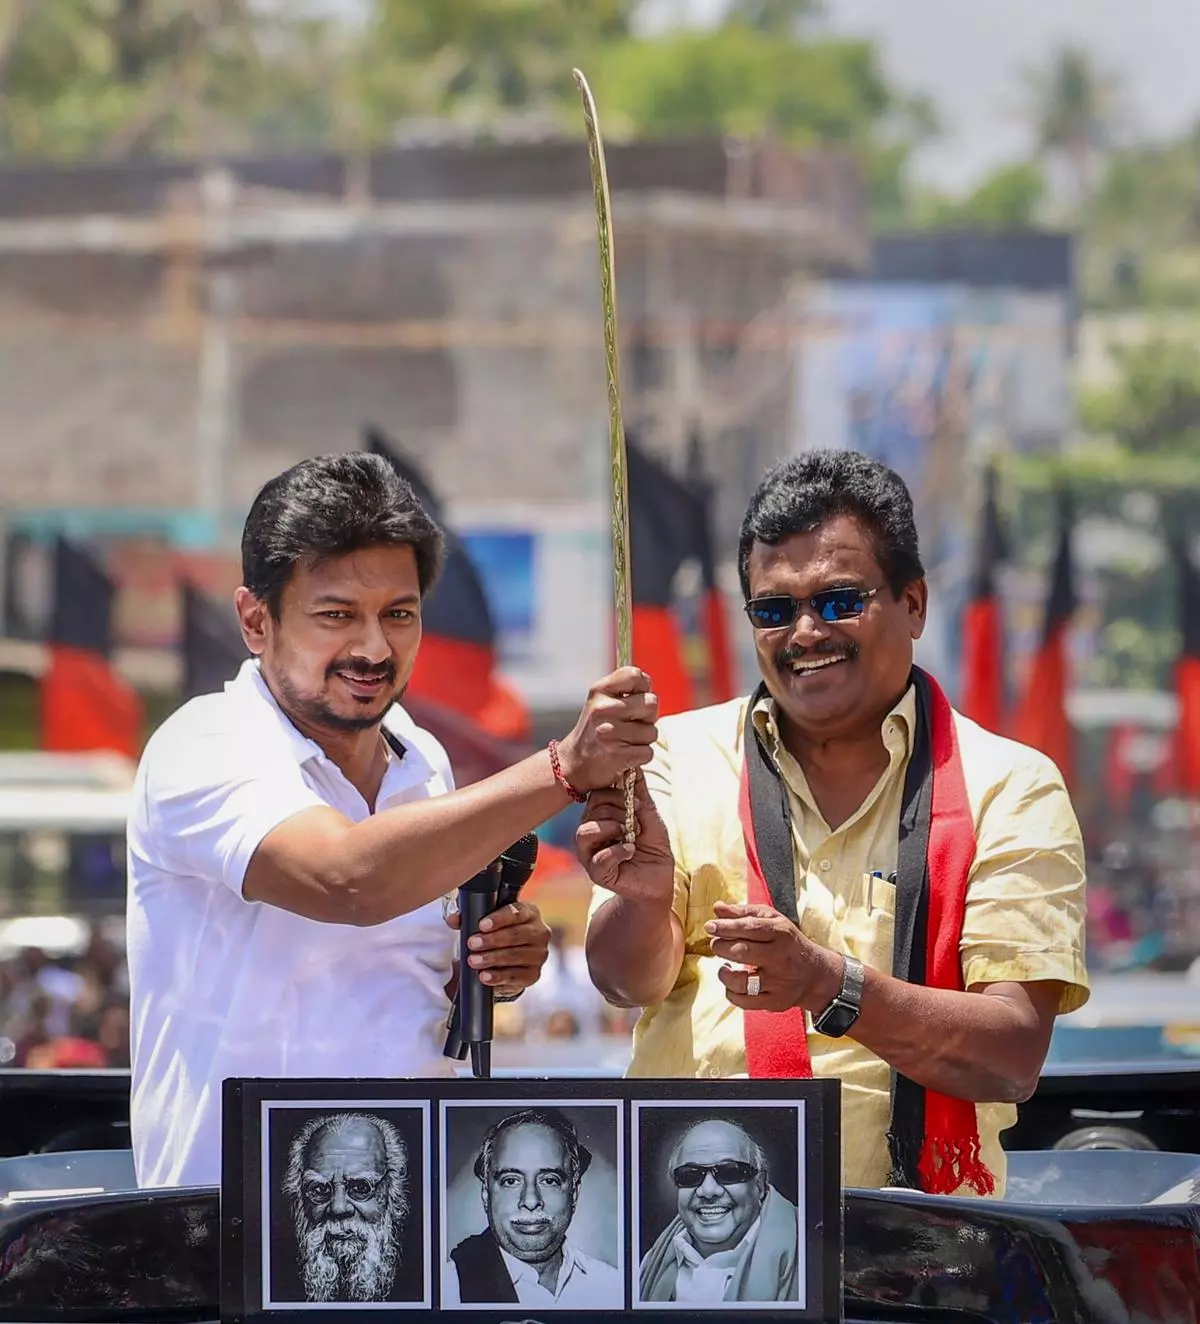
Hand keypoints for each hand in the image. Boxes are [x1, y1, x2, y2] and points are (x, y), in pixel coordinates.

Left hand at [444, 900, 550, 998]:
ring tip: (473, 961)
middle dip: (492, 940)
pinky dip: (498, 977)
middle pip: (517, 935)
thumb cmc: (499, 933)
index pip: (517, 912)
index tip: (481, 925)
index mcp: (530, 913)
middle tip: (472, 944)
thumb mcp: (487, 922)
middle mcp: (539, 933)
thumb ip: (469, 918)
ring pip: (516, 956)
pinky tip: (484, 976)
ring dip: (492, 959)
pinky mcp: (533, 974)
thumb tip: (453, 919)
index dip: (499, 919)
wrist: (510, 958)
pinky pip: (515, 977)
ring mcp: (538, 955)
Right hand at [556, 667, 657, 792]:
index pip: (635, 675)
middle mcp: (603, 709)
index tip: (634, 698)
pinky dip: (640, 756)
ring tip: (625, 740)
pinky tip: (625, 753)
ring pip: (652, 731)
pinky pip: (648, 752)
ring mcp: (609, 732)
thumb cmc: (595, 728)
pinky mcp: (617, 755)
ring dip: (643, 739)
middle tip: (631, 723)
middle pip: (651, 703)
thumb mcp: (602, 700)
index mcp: (600, 690)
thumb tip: (649, 685)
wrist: (574, 762)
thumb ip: (625, 689)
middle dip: (648, 716)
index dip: (643, 687)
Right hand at [575, 769, 674, 907]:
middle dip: (619, 810)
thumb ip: (639, 792)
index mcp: (600, 816)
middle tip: (637, 820)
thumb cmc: (652, 845)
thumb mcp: (649, 814)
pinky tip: (630, 851)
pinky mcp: (597, 873)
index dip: (616, 792)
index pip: (597, 794)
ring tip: (630, 835)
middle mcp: (590, 832)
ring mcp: (590, 853)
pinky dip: (617, 851)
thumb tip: (635, 765)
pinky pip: (598, 858)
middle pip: (593, 809)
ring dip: (612, 828)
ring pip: (586, 831)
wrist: (660, 878)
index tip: (637, 801)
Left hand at [706, 902, 842, 1012]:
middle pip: (742, 952)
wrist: (816, 973)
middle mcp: (780, 957)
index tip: (709, 926)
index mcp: (781, 933)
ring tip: (723, 967)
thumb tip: (717, 909)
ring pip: (741, 981)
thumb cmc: (787, 942)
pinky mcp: (775, 1001)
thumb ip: (744, 913)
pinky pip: (745, 1001)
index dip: (726, 926)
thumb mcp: (772, 920)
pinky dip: (731, 993)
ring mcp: (778, 982)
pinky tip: (732, 984)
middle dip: (721, 947)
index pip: (749, 927)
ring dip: (724, 974)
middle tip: (715, 944)